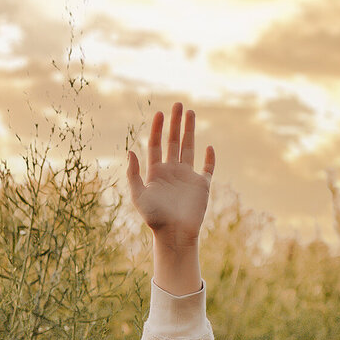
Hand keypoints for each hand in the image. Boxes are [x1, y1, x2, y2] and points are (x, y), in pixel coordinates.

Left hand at [126, 102, 214, 245]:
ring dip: (190, 131)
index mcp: (156, 172)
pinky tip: (209, 147)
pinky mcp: (202, 186)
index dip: (157, 129)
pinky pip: (207, 169)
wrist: (174, 235)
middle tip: (178, 104)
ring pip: (189, 148)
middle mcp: (171, 171)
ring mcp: (187, 177)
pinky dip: (209, 158)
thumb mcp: (138, 195)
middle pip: (174, 142)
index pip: (156, 144)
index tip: (159, 113)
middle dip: (175, 123)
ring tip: (190, 113)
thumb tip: (130, 151)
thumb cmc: (154, 218)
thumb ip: (134, 174)